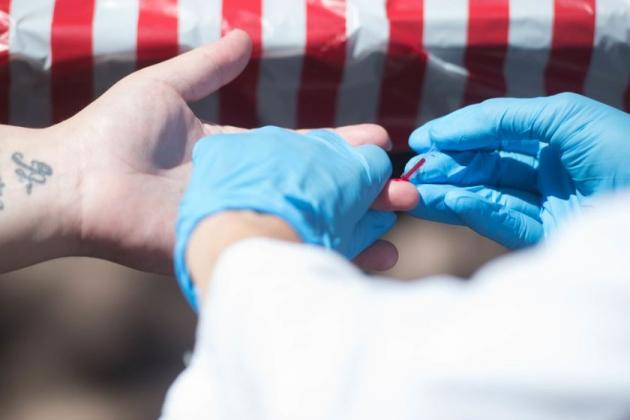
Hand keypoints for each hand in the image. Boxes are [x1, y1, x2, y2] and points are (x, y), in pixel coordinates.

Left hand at [46, 30, 415, 273]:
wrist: (79, 181)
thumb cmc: (116, 131)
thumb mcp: (168, 87)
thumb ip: (208, 68)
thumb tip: (243, 37)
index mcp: (239, 156)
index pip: (303, 153)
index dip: (340, 150)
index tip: (380, 143)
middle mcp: (248, 192)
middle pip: (316, 193)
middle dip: (363, 192)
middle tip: (407, 191)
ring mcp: (243, 225)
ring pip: (309, 227)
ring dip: (356, 228)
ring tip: (400, 225)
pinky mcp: (232, 253)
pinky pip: (284, 254)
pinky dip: (321, 255)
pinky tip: (364, 257)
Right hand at [405, 93, 629, 247]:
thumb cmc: (623, 149)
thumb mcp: (564, 117)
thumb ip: (505, 118)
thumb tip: (452, 132)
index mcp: (552, 137)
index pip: (493, 135)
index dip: (456, 136)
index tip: (420, 142)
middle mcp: (546, 171)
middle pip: (483, 167)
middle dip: (446, 167)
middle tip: (410, 173)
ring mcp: (546, 204)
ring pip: (485, 196)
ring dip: (448, 193)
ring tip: (413, 191)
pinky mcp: (548, 236)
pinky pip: (503, 222)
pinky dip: (474, 211)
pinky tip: (447, 201)